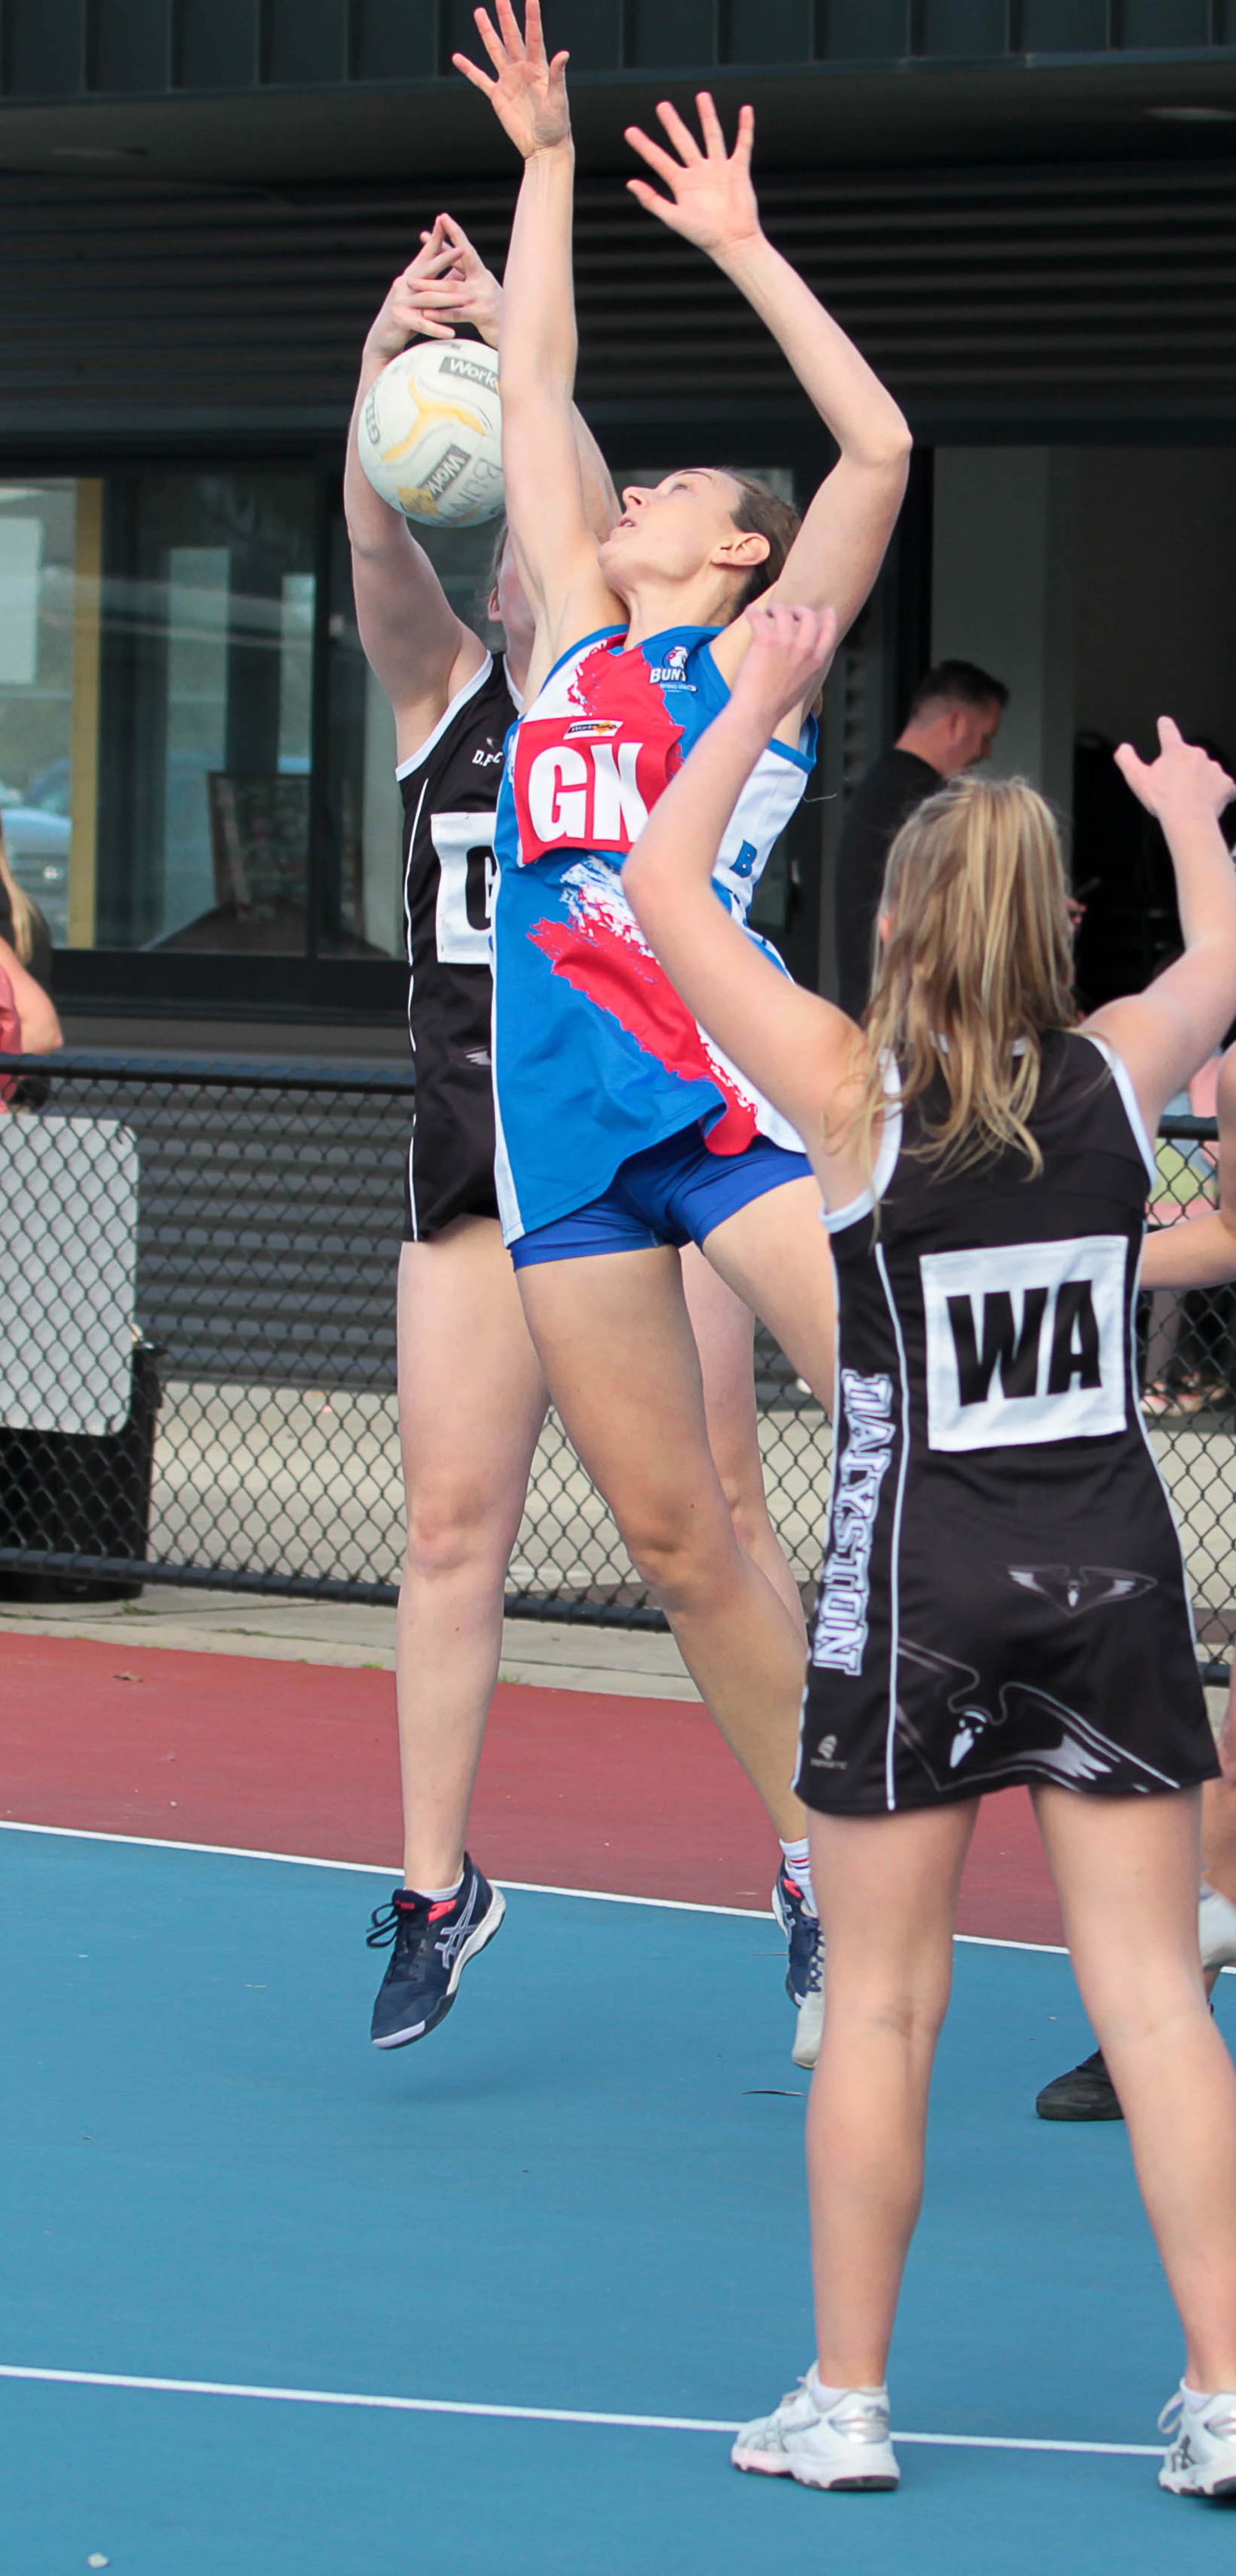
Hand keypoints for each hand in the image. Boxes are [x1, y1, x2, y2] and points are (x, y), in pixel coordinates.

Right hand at [364, 220, 472, 357]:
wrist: (382, 336)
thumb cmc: (406, 314)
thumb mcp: (421, 295)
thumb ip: (438, 282)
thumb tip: (459, 269)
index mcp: (410, 276)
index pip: (425, 254)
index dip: (436, 239)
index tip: (445, 222)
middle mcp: (404, 284)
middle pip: (427, 270)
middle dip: (445, 258)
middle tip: (462, 250)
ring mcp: (401, 301)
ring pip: (428, 298)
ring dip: (449, 299)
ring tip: (466, 299)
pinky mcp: (400, 320)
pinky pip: (422, 325)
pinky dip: (437, 329)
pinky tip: (451, 333)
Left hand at [396, 213, 503, 348]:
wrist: (517, 330)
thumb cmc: (495, 308)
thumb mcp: (481, 287)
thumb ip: (465, 272)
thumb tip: (451, 251)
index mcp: (481, 273)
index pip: (466, 249)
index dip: (454, 233)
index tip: (442, 218)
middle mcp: (482, 282)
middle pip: (457, 265)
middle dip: (436, 256)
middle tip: (422, 240)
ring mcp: (481, 298)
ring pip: (451, 291)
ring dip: (430, 286)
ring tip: (411, 283)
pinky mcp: (481, 316)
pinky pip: (456, 314)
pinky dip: (440, 314)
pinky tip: (426, 314)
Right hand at [453, 0, 569, 158]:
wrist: (543, 147)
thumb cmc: (556, 125)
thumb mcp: (558, 99)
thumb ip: (558, 76)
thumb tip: (563, 53)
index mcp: (539, 67)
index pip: (534, 36)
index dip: (532, 17)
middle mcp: (523, 69)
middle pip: (512, 37)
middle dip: (506, 17)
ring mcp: (509, 81)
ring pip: (495, 51)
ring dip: (487, 32)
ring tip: (479, 13)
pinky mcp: (498, 96)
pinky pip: (480, 79)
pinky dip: (469, 69)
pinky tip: (457, 58)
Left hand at [625, 93, 760, 261]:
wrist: (733, 241)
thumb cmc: (703, 234)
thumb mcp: (673, 217)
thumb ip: (652, 200)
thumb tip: (630, 183)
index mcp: (682, 184)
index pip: (658, 160)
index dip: (644, 146)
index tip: (630, 131)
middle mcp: (699, 173)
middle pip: (683, 141)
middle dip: (673, 123)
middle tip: (662, 106)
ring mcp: (719, 169)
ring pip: (712, 136)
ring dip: (707, 116)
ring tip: (701, 96)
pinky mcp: (738, 170)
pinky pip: (743, 144)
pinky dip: (746, 128)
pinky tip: (746, 111)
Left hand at [732, 599, 837, 728]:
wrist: (758, 713)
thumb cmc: (776, 705)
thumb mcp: (802, 687)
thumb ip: (807, 668)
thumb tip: (802, 659)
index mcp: (816, 661)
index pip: (829, 632)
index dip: (829, 618)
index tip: (827, 610)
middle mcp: (805, 649)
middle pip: (808, 615)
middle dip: (798, 610)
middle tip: (786, 612)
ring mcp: (786, 643)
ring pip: (784, 612)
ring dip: (775, 609)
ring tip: (767, 614)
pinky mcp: (766, 641)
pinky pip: (759, 617)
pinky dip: (753, 612)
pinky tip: (750, 612)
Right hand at [1115, 717, 1234, 824]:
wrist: (1188, 819)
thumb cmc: (1163, 799)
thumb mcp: (1137, 779)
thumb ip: (1127, 760)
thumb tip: (1123, 748)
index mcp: (1176, 751)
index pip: (1169, 732)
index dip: (1165, 727)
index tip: (1165, 722)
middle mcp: (1197, 754)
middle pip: (1189, 756)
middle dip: (1183, 767)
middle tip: (1175, 786)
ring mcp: (1214, 769)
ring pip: (1206, 770)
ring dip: (1200, 779)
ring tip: (1191, 796)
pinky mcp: (1226, 784)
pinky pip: (1223, 785)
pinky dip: (1217, 791)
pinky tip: (1208, 801)